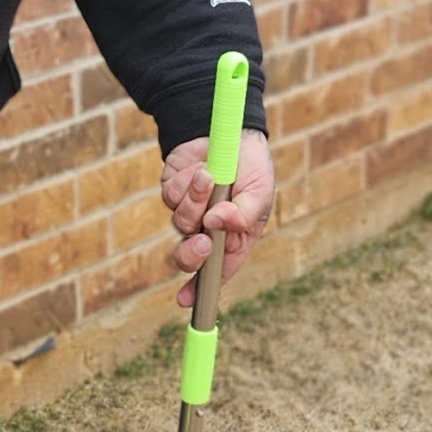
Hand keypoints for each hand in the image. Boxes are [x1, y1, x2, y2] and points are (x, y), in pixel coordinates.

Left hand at [161, 129, 273, 306]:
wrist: (233, 130)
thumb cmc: (253, 167)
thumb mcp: (260, 192)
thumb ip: (243, 214)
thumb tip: (214, 224)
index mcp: (233, 239)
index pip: (216, 271)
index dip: (200, 289)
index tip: (187, 300)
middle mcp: (208, 230)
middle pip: (190, 256)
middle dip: (192, 252)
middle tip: (202, 241)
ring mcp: (189, 211)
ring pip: (181, 222)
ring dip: (196, 200)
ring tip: (210, 177)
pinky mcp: (174, 190)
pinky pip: (171, 196)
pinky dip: (186, 182)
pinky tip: (200, 168)